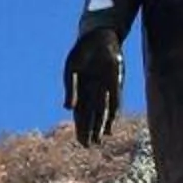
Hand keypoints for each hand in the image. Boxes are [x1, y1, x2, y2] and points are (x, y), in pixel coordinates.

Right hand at [64, 29, 123, 145]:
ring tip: (100, 140)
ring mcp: (104, 88)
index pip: (80, 114)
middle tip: (89, 146)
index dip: (80, 128)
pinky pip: (114, 100)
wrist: (96, 37)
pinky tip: (111, 123)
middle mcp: (93, 92)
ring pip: (103, 111)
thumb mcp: (70, 70)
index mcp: (80, 90)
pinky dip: (112, 112)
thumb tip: (68, 109)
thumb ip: (70, 90)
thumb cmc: (81, 52)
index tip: (81, 141)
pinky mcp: (115, 82)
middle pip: (91, 116)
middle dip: (90, 131)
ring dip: (101, 125)